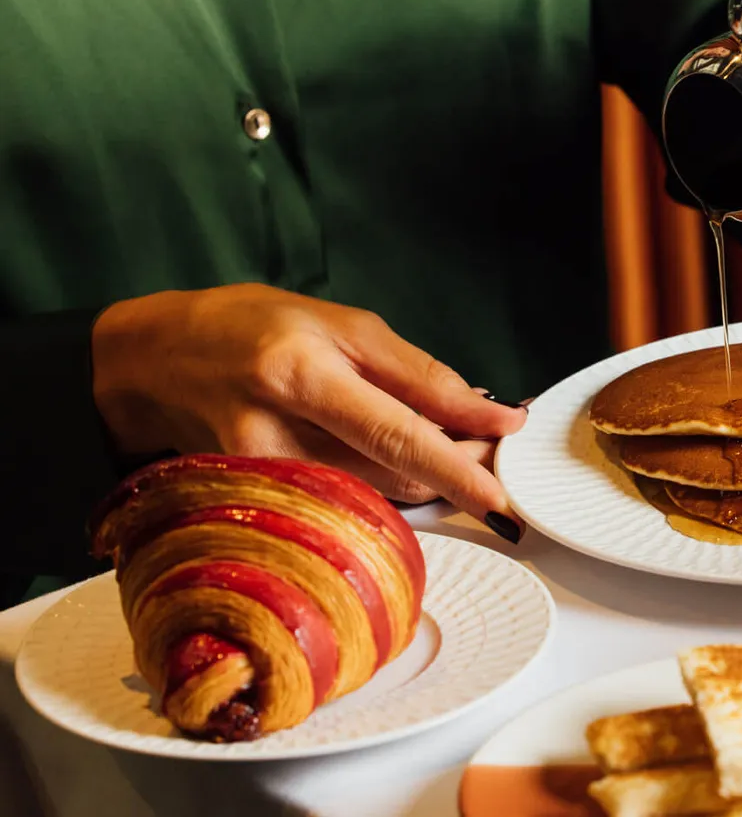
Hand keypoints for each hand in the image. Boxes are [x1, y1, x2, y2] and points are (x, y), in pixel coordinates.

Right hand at [92, 284, 525, 535]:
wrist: (152, 360)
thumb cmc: (255, 329)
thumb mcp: (342, 327)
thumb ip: (417, 376)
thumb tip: (488, 415)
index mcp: (302, 373)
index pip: (395, 431)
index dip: (455, 464)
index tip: (500, 489)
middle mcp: (275, 433)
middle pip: (390, 474)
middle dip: (454, 471)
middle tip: (493, 456)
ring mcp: (258, 477)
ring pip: (373, 495)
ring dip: (422, 478)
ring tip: (446, 447)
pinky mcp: (250, 503)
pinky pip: (340, 503)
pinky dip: (380, 486)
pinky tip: (389, 461)